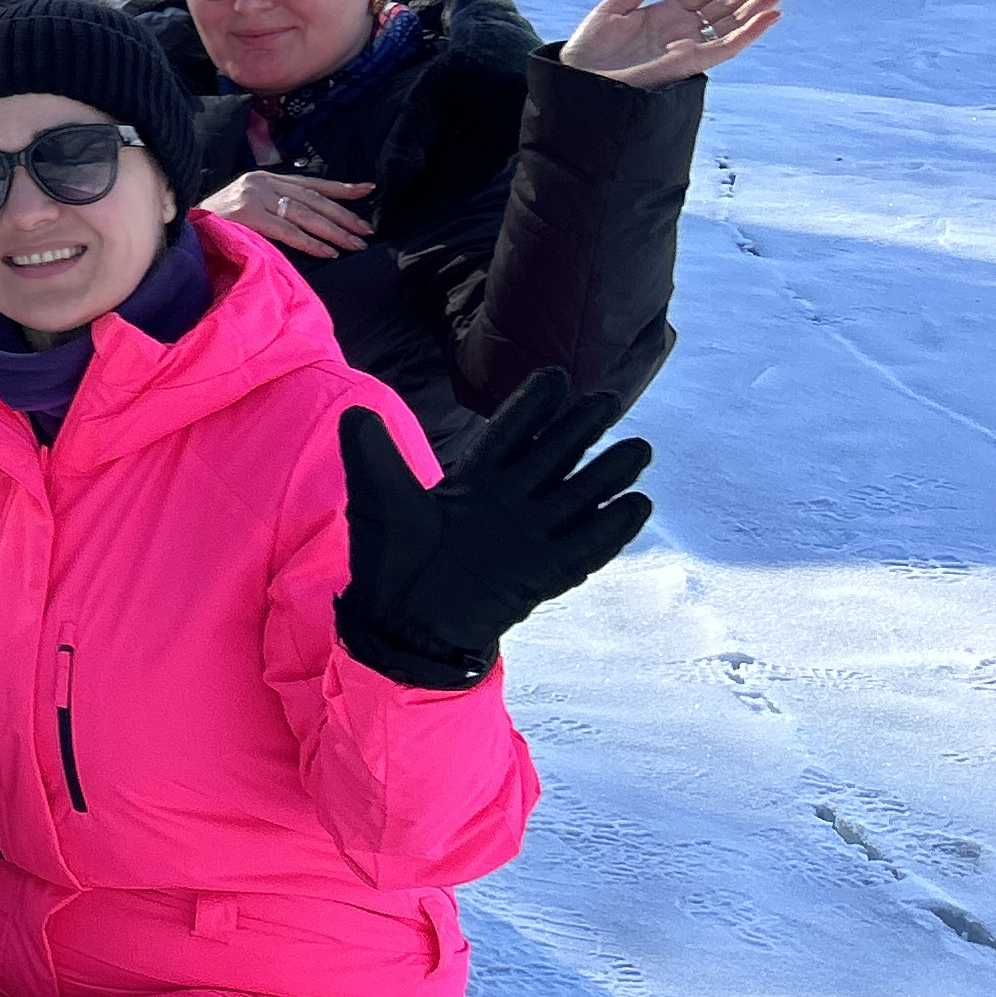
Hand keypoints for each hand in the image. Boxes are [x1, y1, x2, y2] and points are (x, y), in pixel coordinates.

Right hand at [197, 170, 375, 259]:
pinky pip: (288, 231)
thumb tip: (309, 219)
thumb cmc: (214, 222)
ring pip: (305, 214)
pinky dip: (311, 243)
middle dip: (343, 215)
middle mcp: (261, 183)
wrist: (181, 227)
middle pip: (312, 199)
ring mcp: (254, 197)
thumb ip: (272, 205)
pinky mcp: (248, 215)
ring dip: (334, 231)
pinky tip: (328, 251)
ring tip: (354, 243)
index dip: (340, 188)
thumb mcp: (246, 205)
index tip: (368, 190)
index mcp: (263, 177)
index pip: (310, 182)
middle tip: (365, 230)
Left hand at [333, 368, 654, 688]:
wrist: (398, 620)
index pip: (509, 434)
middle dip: (580, 428)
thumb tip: (356, 412)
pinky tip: (637, 505)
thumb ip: (373, 455)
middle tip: (608, 399)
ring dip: (607, 474)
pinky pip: (584, 547)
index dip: (531, 407)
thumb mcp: (379, 499)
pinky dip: (610, 528)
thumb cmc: (391, 556)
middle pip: (553, 456)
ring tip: (638, 448)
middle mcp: (508, 501)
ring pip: (577, 497)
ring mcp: (529, 536)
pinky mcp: (541, 573)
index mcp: (474, 479)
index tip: (556, 376)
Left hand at [563, 0, 795, 86]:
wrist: (579, 83)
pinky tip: (772, 13)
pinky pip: (728, 46)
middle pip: (731, 1)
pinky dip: (751, 31)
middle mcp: (685, 28)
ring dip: (765, 0)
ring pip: (737, 20)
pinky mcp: (691, 63)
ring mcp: (691, 45)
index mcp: (668, 13)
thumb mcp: (611, 10)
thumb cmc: (589, 51)